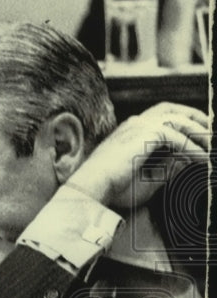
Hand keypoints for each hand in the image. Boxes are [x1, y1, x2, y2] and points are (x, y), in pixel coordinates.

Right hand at [65, 102, 209, 212]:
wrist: (93, 187)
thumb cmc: (113, 187)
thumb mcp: (146, 176)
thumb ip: (166, 166)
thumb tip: (186, 160)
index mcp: (129, 130)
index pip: (161, 116)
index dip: (182, 122)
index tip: (199, 134)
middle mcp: (134, 124)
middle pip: (171, 110)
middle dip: (195, 118)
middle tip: (212, 133)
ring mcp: (139, 126)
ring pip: (178, 120)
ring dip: (198, 133)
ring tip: (212, 148)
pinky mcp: (145, 134)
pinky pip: (177, 137)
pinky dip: (192, 148)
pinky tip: (202, 160)